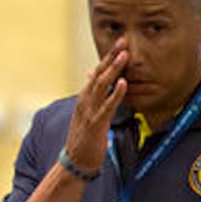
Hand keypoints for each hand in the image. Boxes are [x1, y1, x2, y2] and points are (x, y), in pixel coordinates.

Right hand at [64, 38, 128, 172]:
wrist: (75, 161)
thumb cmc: (84, 138)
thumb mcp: (87, 113)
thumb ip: (92, 96)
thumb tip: (92, 78)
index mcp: (85, 98)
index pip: (98, 73)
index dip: (108, 58)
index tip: (120, 43)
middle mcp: (85, 101)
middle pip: (99, 74)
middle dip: (111, 57)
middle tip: (123, 41)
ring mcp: (89, 111)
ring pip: (102, 86)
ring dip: (113, 69)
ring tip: (124, 55)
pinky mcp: (96, 123)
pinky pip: (107, 106)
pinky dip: (115, 94)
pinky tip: (123, 83)